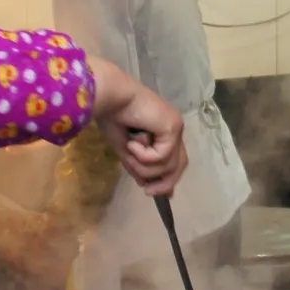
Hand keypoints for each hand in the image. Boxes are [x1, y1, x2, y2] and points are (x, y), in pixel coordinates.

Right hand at [87, 56, 186, 195]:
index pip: (174, 159)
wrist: (110, 97)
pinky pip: (163, 156)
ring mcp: (175, 127)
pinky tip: (133, 142)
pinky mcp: (173, 127)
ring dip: (145, 165)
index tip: (158, 193)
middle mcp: (173, 129)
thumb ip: (138, 165)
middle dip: (164, 182)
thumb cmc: (113, 117)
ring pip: (169, 165)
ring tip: (129, 151)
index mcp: (164, 131)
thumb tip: (146, 184)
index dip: (168, 178)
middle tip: (148, 191)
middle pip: (179, 164)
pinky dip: (145, 155)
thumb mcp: (126, 149)